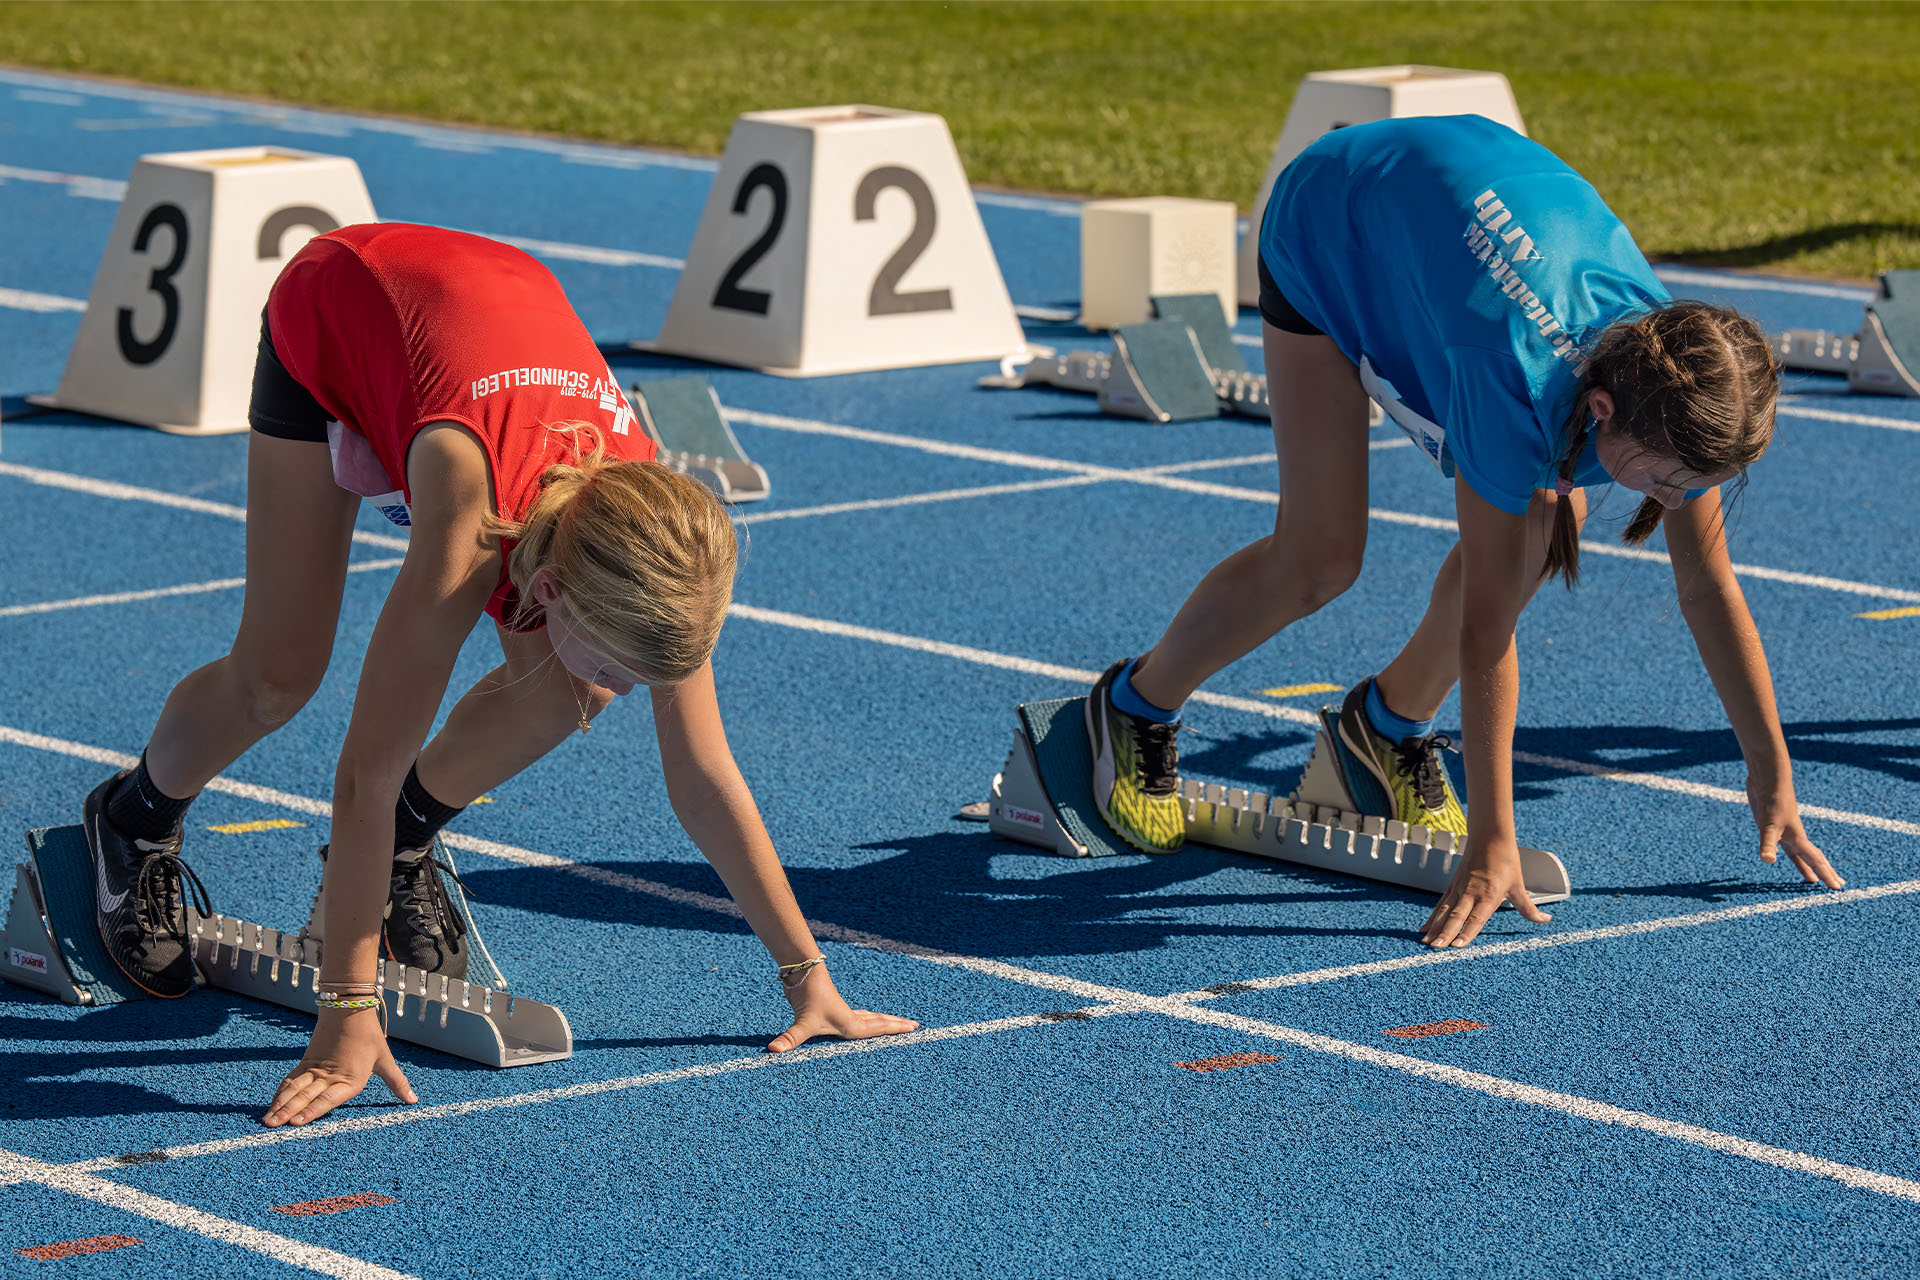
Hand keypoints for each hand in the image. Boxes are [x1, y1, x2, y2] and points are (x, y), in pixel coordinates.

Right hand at [263, 1007, 416, 1126]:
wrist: (348, 1008)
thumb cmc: (369, 1036)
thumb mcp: (384, 1060)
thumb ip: (397, 1083)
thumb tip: (413, 1100)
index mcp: (350, 1079)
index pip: (327, 1099)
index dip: (311, 1111)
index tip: (296, 1122)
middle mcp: (330, 1076)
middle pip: (305, 1096)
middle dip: (287, 1112)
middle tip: (271, 1126)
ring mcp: (316, 1069)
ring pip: (294, 1089)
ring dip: (279, 1104)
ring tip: (267, 1120)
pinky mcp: (306, 1062)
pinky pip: (291, 1080)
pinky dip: (280, 1093)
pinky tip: (272, 1105)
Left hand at [767, 963, 917, 1052]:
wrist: (803, 971)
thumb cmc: (807, 997)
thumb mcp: (801, 1022)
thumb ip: (789, 1038)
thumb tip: (773, 1050)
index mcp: (850, 1024)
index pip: (878, 1029)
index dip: (895, 1029)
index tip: (914, 1027)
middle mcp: (850, 1018)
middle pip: (878, 1022)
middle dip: (896, 1025)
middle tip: (914, 1025)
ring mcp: (842, 1012)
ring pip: (870, 1018)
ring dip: (883, 1021)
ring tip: (894, 1023)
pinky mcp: (834, 1007)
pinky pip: (859, 1016)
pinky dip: (869, 1019)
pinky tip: (865, 1020)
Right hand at [1421, 835, 1551, 948]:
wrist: (1489, 837)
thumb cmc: (1505, 860)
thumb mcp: (1518, 886)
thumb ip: (1528, 908)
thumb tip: (1545, 920)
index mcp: (1488, 895)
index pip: (1476, 918)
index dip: (1466, 932)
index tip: (1457, 945)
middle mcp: (1471, 893)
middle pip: (1456, 916)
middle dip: (1444, 933)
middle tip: (1435, 947)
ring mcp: (1459, 889)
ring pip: (1444, 911)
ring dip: (1434, 927)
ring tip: (1425, 942)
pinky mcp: (1453, 886)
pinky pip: (1441, 904)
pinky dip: (1432, 917)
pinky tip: (1425, 928)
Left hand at [1749, 772, 1843, 887]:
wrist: (1768, 779)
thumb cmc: (1771, 801)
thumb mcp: (1767, 825)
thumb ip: (1768, 843)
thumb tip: (1768, 860)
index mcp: (1798, 839)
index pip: (1816, 861)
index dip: (1826, 875)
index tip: (1838, 889)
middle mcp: (1795, 837)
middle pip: (1814, 859)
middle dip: (1825, 873)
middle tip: (1838, 886)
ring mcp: (1786, 831)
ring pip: (1801, 854)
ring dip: (1808, 867)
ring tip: (1812, 879)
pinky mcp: (1775, 826)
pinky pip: (1788, 847)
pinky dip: (1792, 855)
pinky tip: (1787, 854)